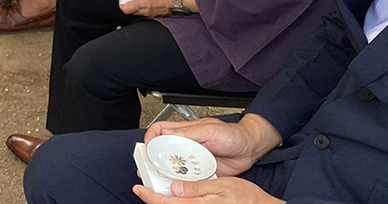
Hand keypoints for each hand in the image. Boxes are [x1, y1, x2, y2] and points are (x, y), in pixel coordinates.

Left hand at [114, 0, 177, 16]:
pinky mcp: (156, 13)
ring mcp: (150, 13)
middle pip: (131, 10)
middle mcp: (145, 11)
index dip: (121, 3)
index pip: (125, 9)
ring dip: (137, 3)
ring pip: (138, 10)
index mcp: (142, 4)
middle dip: (128, 3)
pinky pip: (146, 11)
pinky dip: (144, 5)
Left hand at [134, 177, 284, 203]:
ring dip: (164, 203)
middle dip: (154, 200)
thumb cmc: (248, 199)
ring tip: (156, 193)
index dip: (149, 197)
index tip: (139, 189)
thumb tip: (175, 189)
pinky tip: (175, 199)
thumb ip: (197, 188)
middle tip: (144, 190)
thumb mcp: (222, 186)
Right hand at [143, 116, 281, 176]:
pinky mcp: (202, 173)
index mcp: (185, 132)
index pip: (160, 131)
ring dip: (167, 175)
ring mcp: (193, 160)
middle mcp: (186, 146)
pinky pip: (189, 180)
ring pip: (174, 168)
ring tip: (162, 181)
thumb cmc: (232, 135)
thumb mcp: (209, 130)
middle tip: (148, 169)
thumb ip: (188, 132)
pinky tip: (181, 187)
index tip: (148, 148)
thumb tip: (167, 133)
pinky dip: (183, 185)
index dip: (151, 138)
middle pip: (163, 152)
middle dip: (153, 160)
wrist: (250, 149)